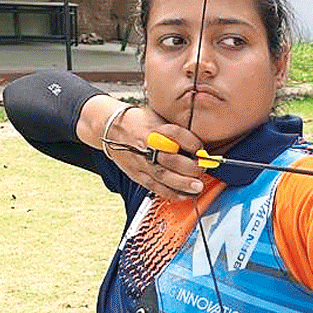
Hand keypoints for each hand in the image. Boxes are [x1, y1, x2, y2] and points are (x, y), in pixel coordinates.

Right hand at [89, 99, 205, 199]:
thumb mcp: (158, 118)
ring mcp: (140, 162)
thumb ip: (177, 131)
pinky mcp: (136, 174)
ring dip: (183, 184)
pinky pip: (154, 187)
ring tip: (196, 187)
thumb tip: (199, 148)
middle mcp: (146, 145)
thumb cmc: (139, 123)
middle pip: (171, 159)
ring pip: (163, 176)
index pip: (176, 134)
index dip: (193, 143)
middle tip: (202, 171)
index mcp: (154, 128)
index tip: (202, 150)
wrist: (110, 129)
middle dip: (190, 168)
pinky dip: (170, 192)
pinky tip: (183, 195)